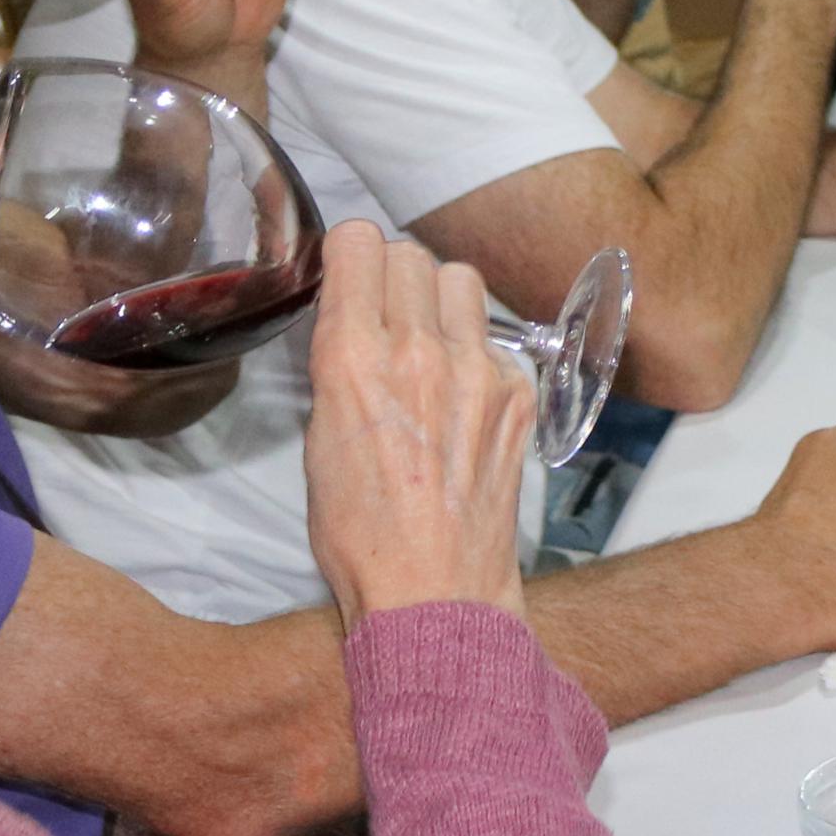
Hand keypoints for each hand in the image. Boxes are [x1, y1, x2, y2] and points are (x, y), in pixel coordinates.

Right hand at [302, 223, 531, 625]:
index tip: (349, 268)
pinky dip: (478, 351)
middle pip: (411, 254)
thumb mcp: (319, 440)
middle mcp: (417, 351)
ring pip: (460, 280)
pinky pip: (496, 337)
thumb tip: (354, 322)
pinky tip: (463, 392)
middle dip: (394, 274)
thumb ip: (340, 367)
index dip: (351, 253)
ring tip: (429, 338)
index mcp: (352, 360)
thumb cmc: (361, 532)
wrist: (434, 590)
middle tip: (387, 310)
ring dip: (440, 298)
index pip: (359, 245)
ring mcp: (476, 369)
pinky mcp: (516, 392)